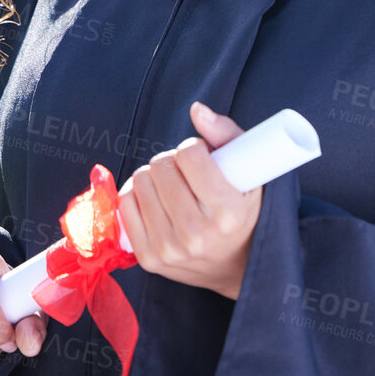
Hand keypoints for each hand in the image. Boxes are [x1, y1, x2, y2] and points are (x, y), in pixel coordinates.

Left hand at [118, 101, 261, 299]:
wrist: (237, 266)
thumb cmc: (244, 211)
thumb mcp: (251, 172)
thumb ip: (226, 134)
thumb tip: (196, 109)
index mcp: (227, 211)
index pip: (189, 156)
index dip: (193, 146)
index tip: (202, 154)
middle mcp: (196, 233)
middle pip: (160, 167)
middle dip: (172, 159)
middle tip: (185, 169)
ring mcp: (169, 248)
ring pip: (139, 182)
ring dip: (153, 175)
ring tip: (172, 184)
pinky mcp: (148, 258)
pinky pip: (124, 205)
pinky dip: (135, 194)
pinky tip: (154, 197)